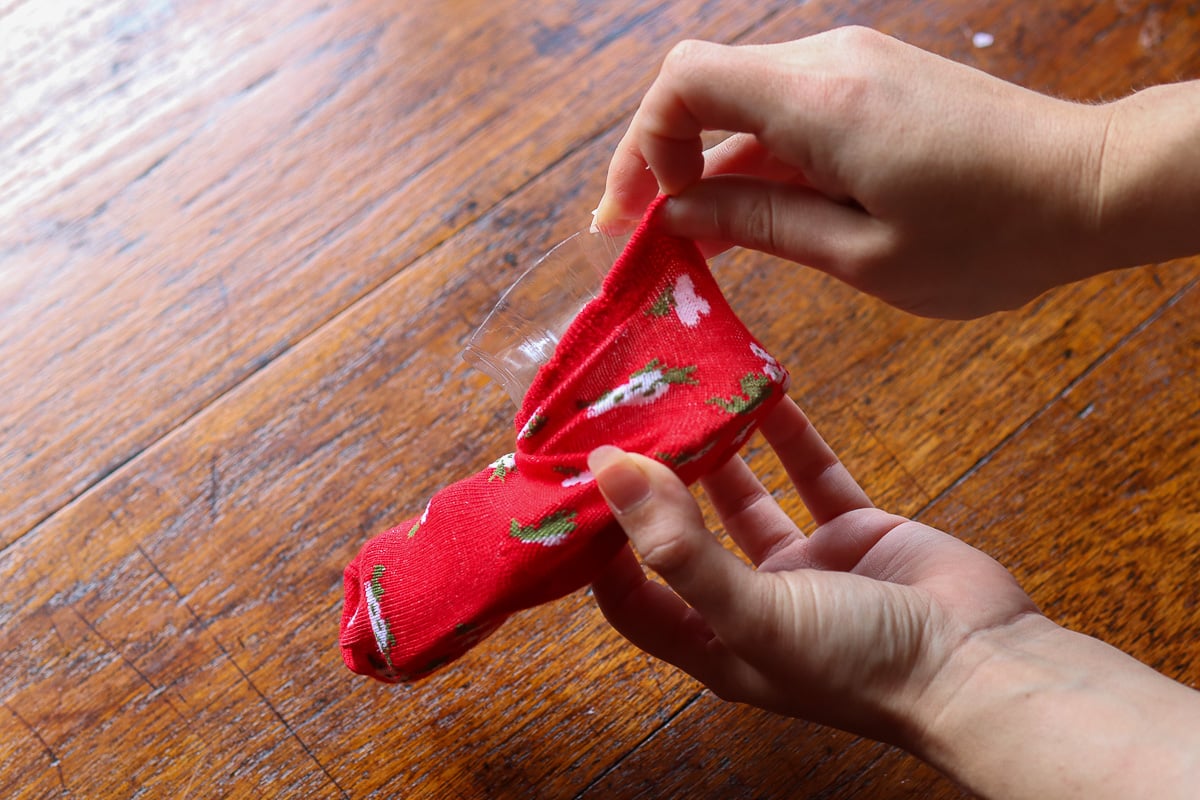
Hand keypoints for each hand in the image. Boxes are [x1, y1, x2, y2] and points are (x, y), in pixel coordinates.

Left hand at [586, 395, 1040, 745]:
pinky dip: (789, 438)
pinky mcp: (853, 533)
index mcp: (716, 643)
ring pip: (745, 500)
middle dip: (652, 486)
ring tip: (683, 402)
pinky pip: (811, 476)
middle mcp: (751, 605)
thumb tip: (609, 474)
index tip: (574, 485)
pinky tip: (766, 396)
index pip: (632, 596)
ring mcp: (805, 568)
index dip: (599, 546)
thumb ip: (680, 548)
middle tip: (623, 423)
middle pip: (683, 538)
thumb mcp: (755, 613)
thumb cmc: (861, 662)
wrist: (982, 664)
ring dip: (716, 455)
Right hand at [593, 27, 1114, 317]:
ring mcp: (855, 66)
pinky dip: (759, 160)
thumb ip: (761, 223)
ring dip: (712, 167)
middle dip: (661, 161)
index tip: (643, 217)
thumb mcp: (862, 254)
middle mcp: (829, 63)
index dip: (642, 146)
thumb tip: (681, 213)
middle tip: (646, 237)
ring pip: (744, 104)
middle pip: (703, 87)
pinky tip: (758, 218)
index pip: (682, 83)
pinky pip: (790, 112)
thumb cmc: (990, 236)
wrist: (1094, 185)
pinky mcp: (876, 82)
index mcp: (817, 101)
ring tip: (701, 243)